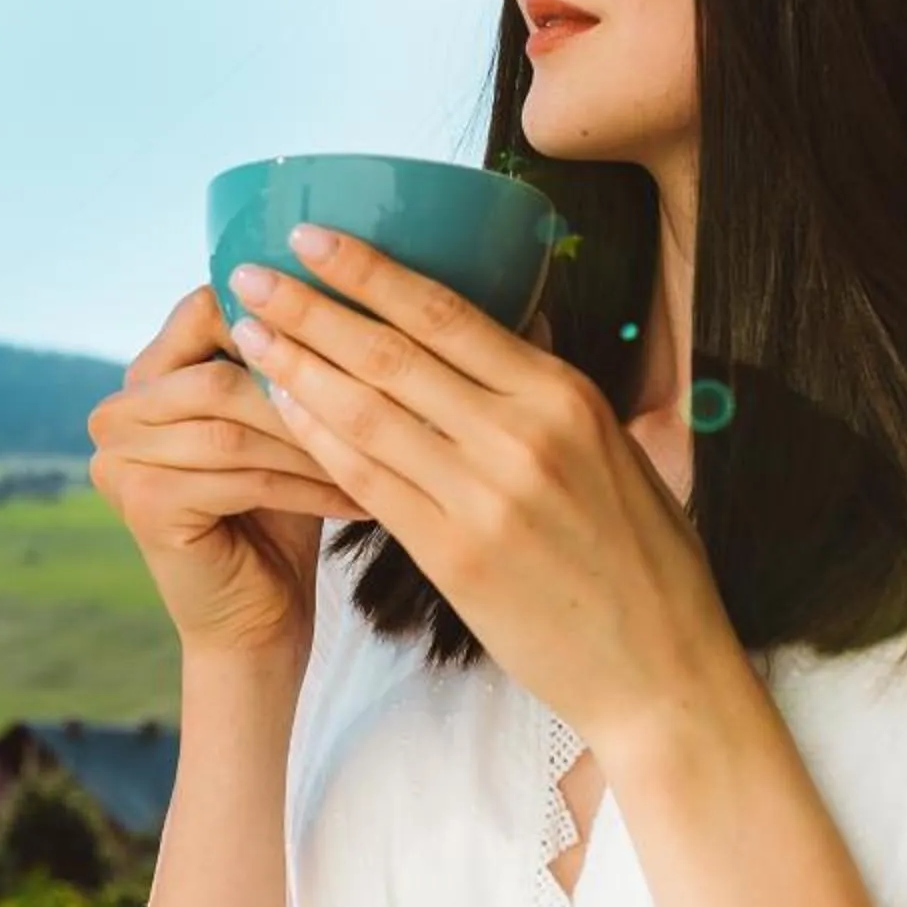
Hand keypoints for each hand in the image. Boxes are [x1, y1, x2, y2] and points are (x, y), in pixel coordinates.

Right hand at [90, 283, 371, 666]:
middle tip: (377, 401)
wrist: (254, 619)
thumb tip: (341, 284)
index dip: (274, 318)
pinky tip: (360, 496)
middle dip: (302, 389)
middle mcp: (114, 413)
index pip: (200, 310)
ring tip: (378, 450)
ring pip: (233, 429)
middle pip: (218, 374)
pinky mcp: (142, 506)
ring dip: (311, 442)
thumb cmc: (279, 510)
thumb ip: (281, 360)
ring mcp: (118, 461)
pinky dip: (307, 487)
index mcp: (143, 377)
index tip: (350, 332)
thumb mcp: (280, 422)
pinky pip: (241, 479)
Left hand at [228, 224, 741, 749]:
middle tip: (247, 272)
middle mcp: (523, 435)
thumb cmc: (644, 557)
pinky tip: (280, 408)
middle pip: (391, 352)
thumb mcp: (617, 448)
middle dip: (308, 306)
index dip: (368, 269)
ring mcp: (485, 497)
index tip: (309, 235)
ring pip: (366, 412)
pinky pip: (367, 482)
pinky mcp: (454, 556)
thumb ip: (550, 391)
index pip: (446, 310)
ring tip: (245, 332)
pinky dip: (317, 439)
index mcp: (565, 395)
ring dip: (296, 365)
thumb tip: (509, 321)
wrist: (660, 670)